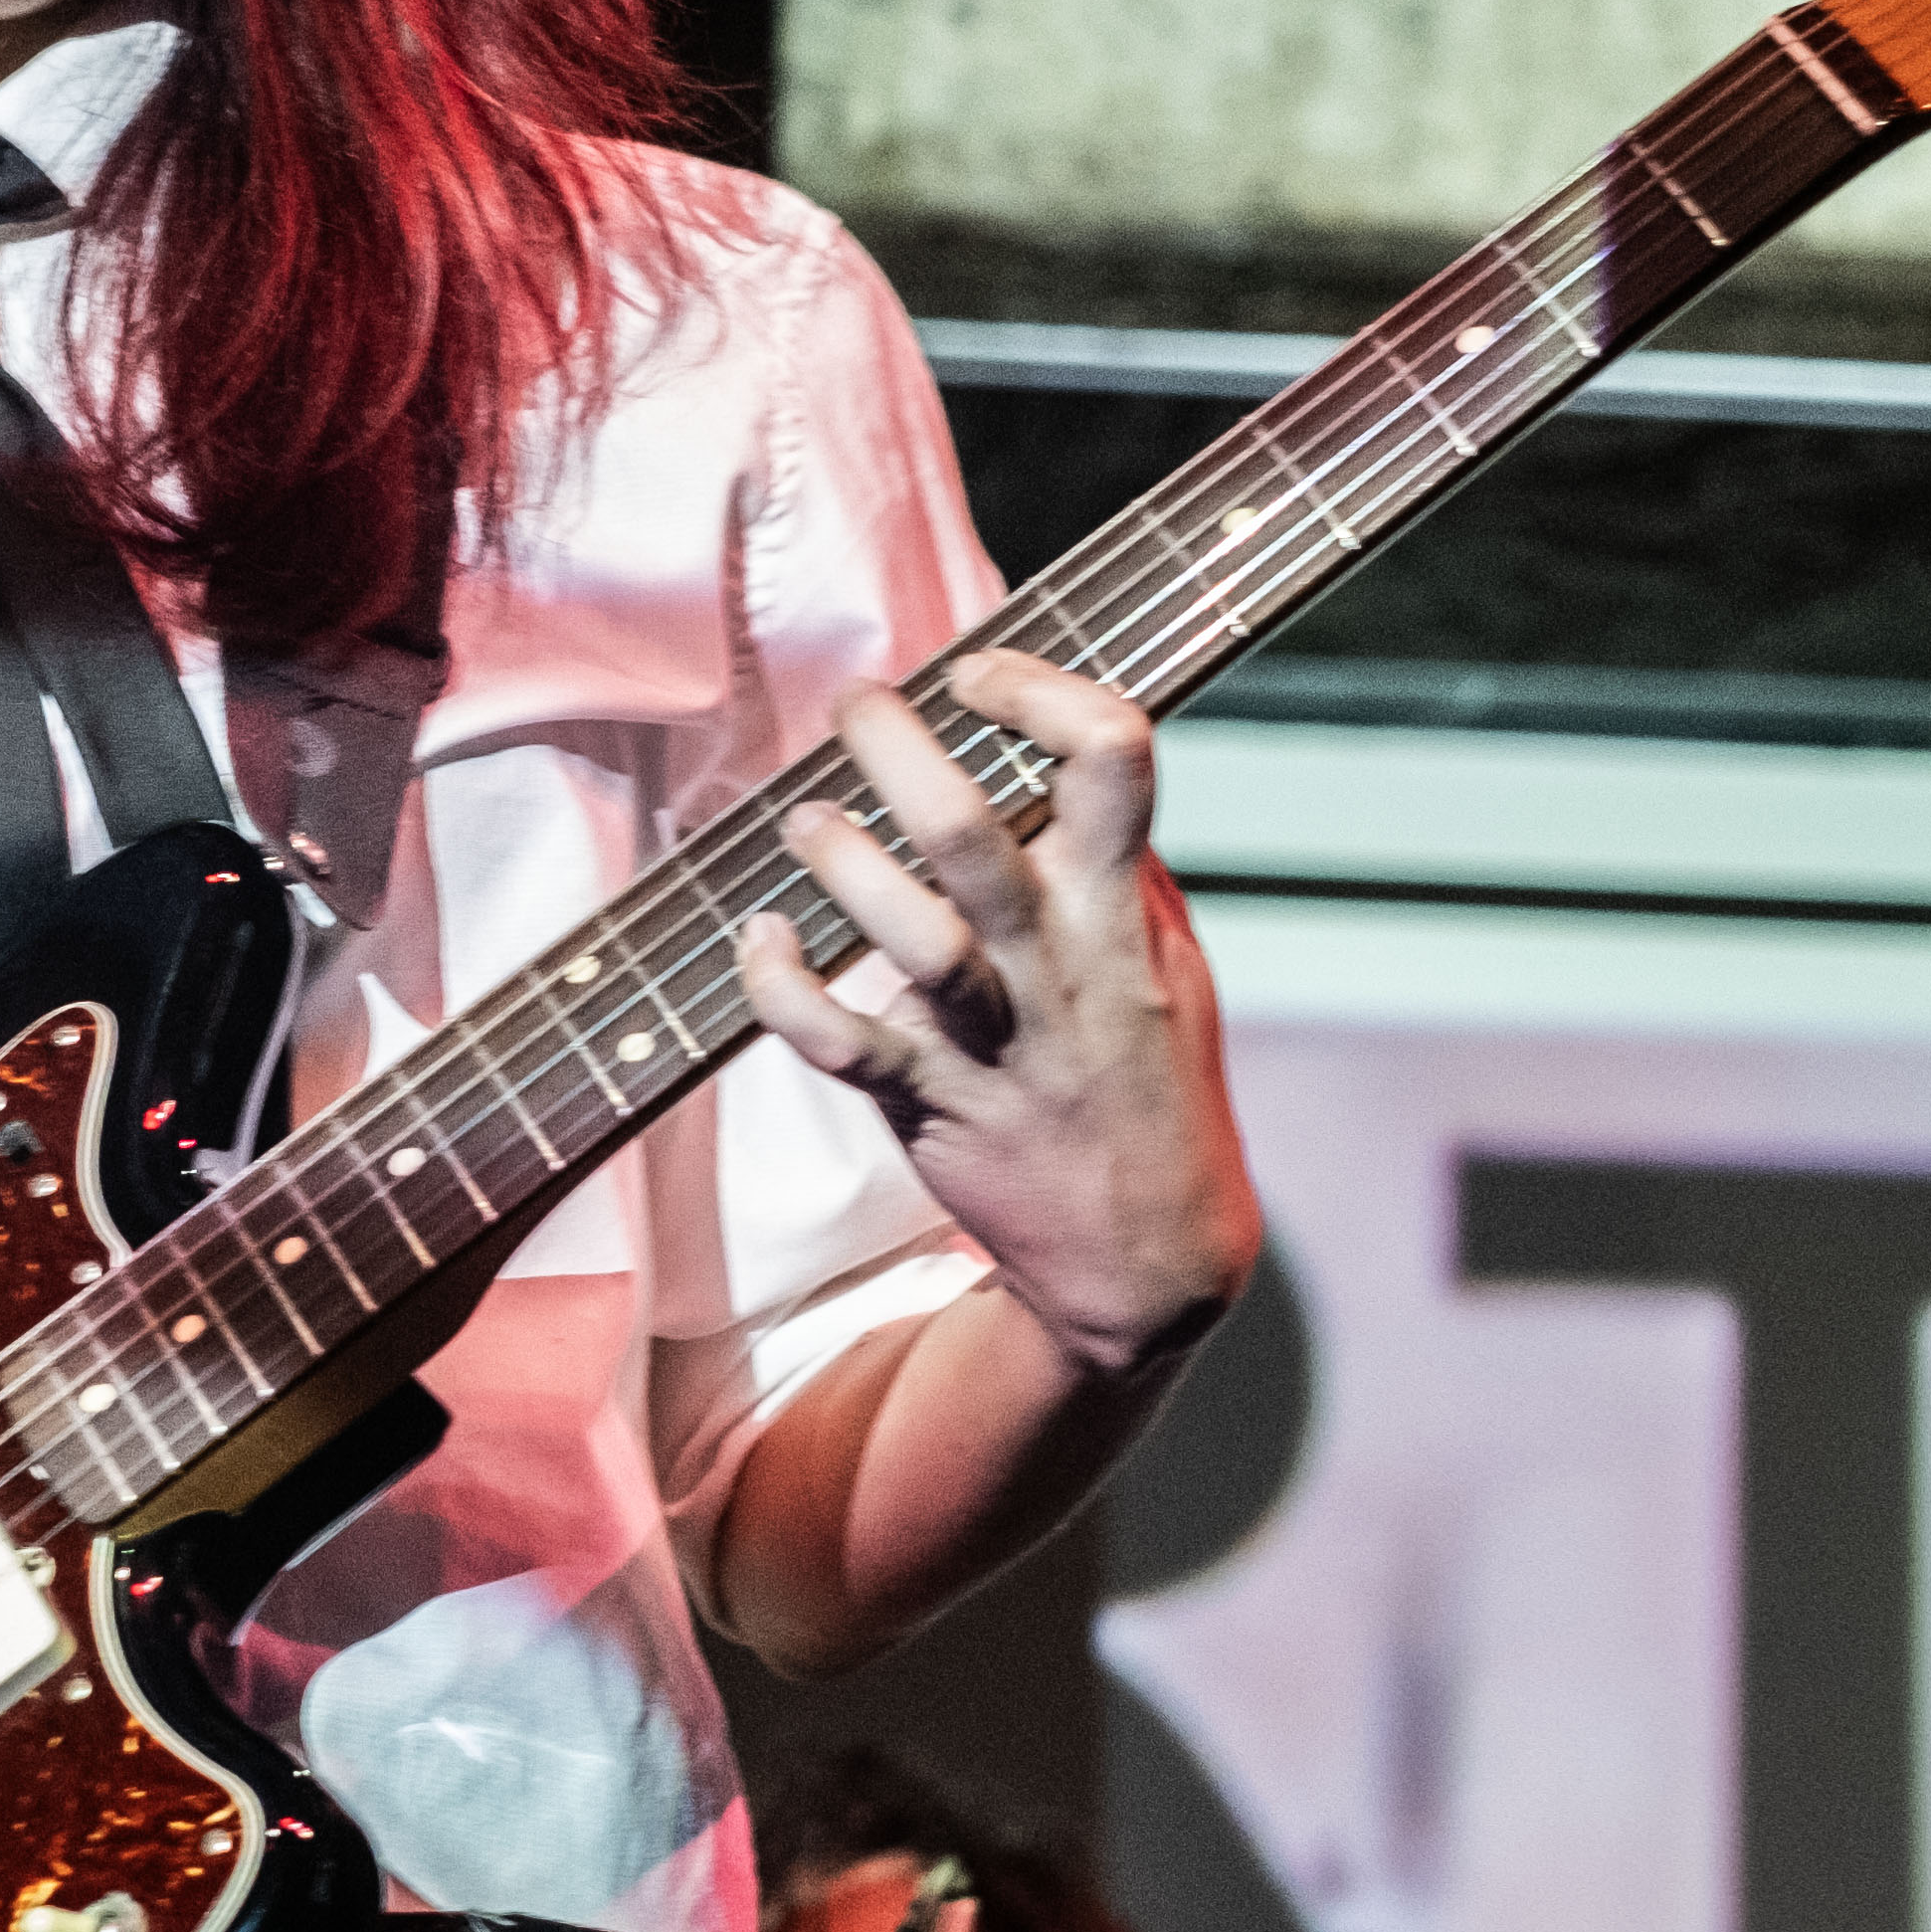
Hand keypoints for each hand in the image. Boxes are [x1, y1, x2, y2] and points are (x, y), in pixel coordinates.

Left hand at [733, 651, 1260, 1379]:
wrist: (1147, 1258)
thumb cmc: (1149, 1083)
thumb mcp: (1171, 963)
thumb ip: (1118, 866)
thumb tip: (1058, 762)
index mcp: (1120, 913)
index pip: (1112, 759)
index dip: (1044, 691)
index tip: (983, 673)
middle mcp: (1055, 966)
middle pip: (970, 834)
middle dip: (899, 750)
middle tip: (857, 704)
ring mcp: (990, 1039)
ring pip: (906, 936)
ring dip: (837, 863)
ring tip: (804, 819)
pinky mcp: (926, 1103)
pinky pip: (838, 1042)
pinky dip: (782, 988)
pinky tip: (759, 937)